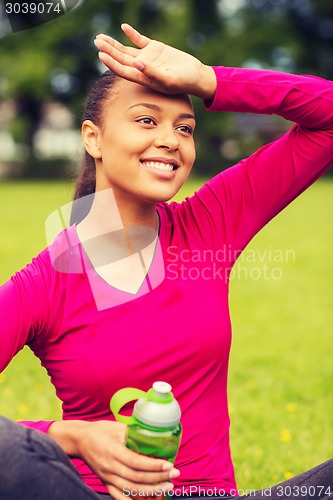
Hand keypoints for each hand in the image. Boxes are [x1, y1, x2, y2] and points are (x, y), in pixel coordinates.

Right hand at [74, 421, 178, 499]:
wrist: (79, 440)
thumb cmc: (100, 430)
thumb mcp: (117, 427)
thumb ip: (134, 433)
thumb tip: (155, 435)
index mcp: (113, 451)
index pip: (136, 462)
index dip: (153, 466)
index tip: (169, 464)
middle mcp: (110, 467)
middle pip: (136, 478)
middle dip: (158, 478)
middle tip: (174, 475)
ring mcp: (107, 477)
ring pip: (130, 489)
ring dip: (151, 490)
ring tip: (167, 487)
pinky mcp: (105, 482)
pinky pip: (119, 496)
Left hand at [94, 23, 215, 99]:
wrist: (196, 75)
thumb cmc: (184, 82)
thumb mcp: (168, 79)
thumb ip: (152, 73)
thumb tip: (136, 64)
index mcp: (142, 78)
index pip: (123, 70)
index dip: (111, 63)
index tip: (101, 54)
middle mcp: (141, 68)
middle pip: (121, 59)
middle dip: (108, 50)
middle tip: (97, 41)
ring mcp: (147, 58)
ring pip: (126, 50)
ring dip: (114, 43)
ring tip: (100, 37)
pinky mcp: (154, 48)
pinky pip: (139, 40)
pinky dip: (132, 34)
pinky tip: (123, 27)